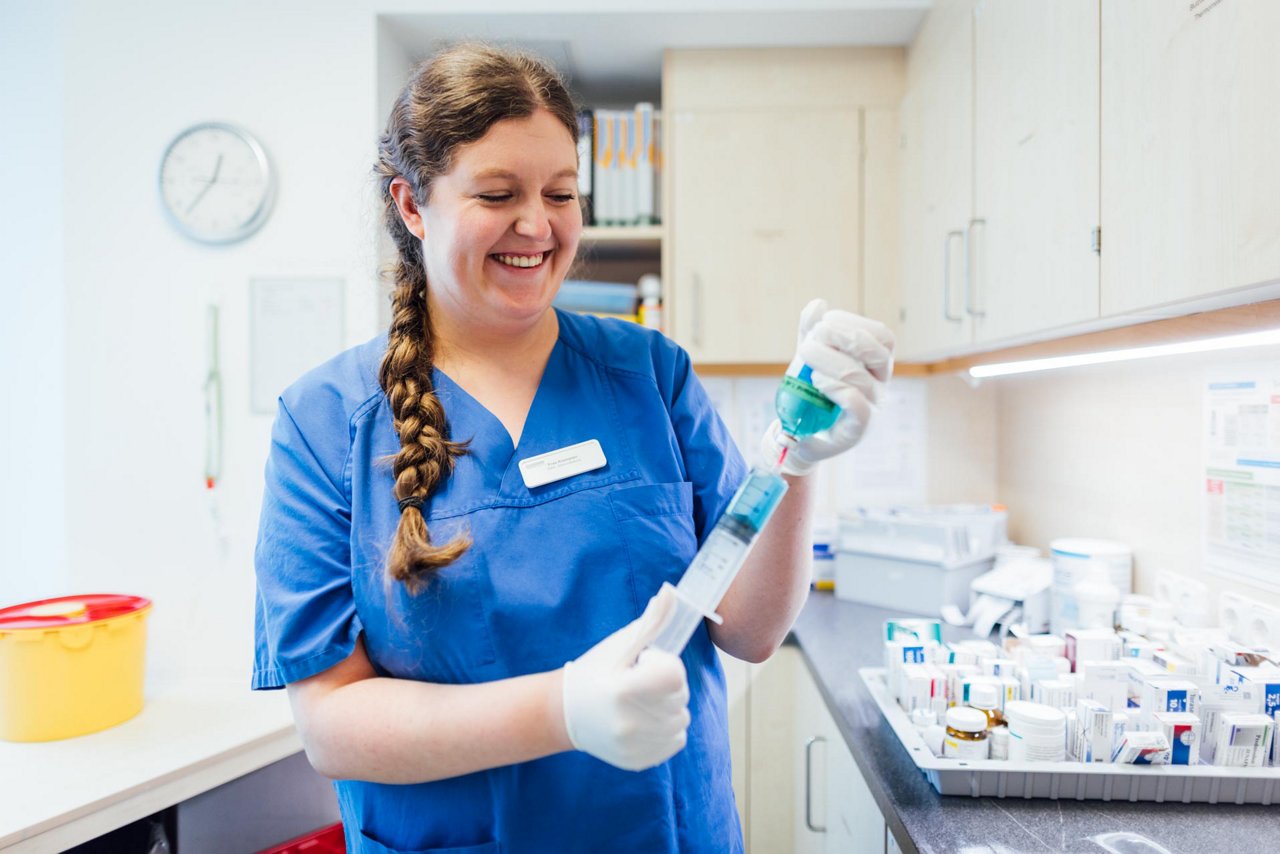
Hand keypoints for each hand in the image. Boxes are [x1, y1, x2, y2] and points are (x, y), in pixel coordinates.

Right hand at [562, 586, 689, 770]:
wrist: (565, 713)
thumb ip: (651, 621)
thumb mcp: (620, 645)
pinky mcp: (638, 762)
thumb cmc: (595, 672)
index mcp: (623, 690)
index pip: (675, 675)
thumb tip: (671, 593)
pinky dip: (666, 729)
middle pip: (681, 697)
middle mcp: (629, 723)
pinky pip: (676, 741)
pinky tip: (643, 720)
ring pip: (682, 720)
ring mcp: (634, 746)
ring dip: (668, 707)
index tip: (641, 664)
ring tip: (641, 702)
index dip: (661, 664)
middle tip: (638, 682)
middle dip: (666, 685)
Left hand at [761, 298, 895, 475]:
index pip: (882, 336)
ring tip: (806, 356)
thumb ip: (810, 332)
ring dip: (830, 361)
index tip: (824, 321)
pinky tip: (817, 381)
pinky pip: (859, 407)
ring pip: (862, 378)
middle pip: (879, 353)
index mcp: (875, 364)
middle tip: (815, 335)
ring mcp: (871, 408)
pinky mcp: (856, 430)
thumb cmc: (811, 392)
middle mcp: (880, 385)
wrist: (799, 432)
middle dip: (845, 337)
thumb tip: (817, 305)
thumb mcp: (809, 358)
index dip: (854, 322)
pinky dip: (837, 389)